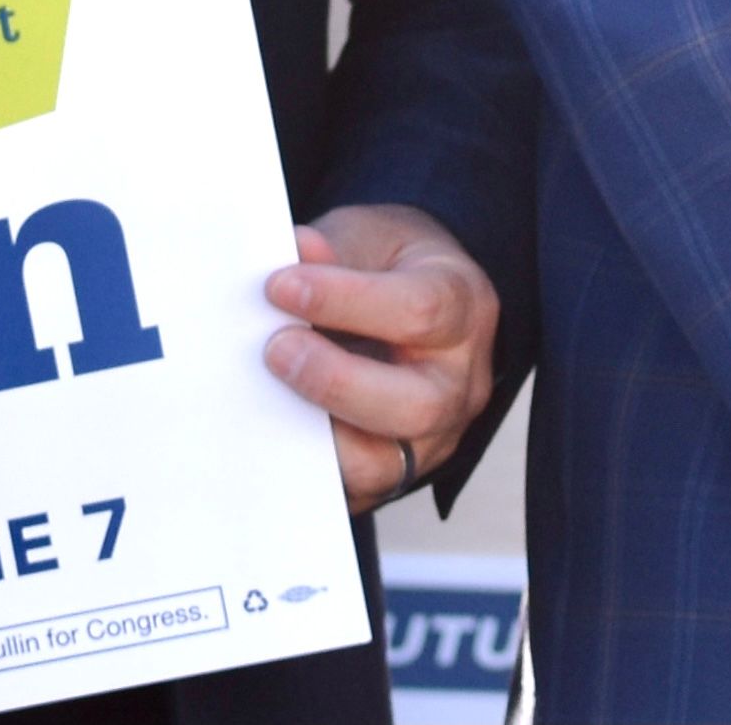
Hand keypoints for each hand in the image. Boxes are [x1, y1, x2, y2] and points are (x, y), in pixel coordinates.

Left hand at [260, 203, 499, 508]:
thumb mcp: (371, 237)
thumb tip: (294, 252)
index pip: (419, 312)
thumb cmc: (391, 267)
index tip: (280, 285)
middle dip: (334, 381)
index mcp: (463, 306)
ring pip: (385, 464)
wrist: (416, 304)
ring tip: (267, 397)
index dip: (344, 301)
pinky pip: (352, 492)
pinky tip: (269, 433)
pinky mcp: (396, 476)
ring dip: (317, 434)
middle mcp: (461, 381)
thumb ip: (333, 248)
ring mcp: (434, 437)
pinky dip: (307, 469)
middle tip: (276, 349)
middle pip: (416, 404)